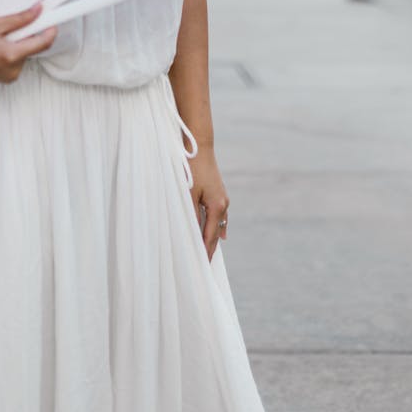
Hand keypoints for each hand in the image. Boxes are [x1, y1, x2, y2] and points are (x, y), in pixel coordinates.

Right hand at [0, 4, 56, 83]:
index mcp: (11, 55)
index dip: (51, 30)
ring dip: (18, 43)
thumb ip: (19, 19)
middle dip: (28, 34)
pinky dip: (11, 51)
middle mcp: (13, 70)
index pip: (43, 43)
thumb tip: (39, 10)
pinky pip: (16, 61)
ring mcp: (9, 77)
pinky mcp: (4, 79)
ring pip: (24, 54)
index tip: (52, 19)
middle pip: (33, 48)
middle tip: (12, 24)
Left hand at [188, 145, 229, 260]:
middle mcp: (223, 204)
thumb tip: (192, 233)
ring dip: (213, 237)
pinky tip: (221, 234)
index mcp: (217, 207)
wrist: (199, 146)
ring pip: (219, 223)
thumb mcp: (188, 194)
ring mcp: (223, 197)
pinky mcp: (219, 192)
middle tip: (206, 266)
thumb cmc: (191, 169)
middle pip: (216, 232)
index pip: (210, 236)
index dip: (205, 251)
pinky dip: (217, 226)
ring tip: (210, 253)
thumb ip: (191, 214)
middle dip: (211, 247)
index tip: (202, 266)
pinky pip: (220, 215)